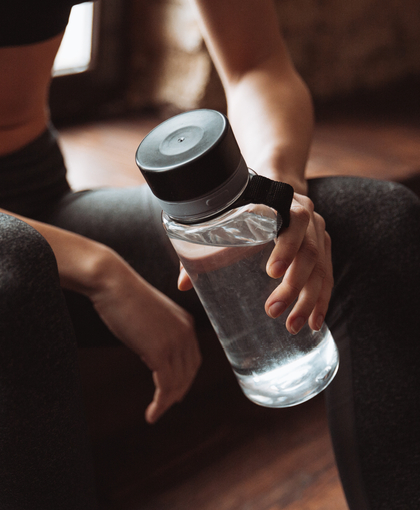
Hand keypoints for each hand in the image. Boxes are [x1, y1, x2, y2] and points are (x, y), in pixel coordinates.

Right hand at [90, 262, 200, 423]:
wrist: (111, 283)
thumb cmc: (122, 296)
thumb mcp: (148, 316)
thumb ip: (157, 332)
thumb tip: (152, 350)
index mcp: (185, 323)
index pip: (192, 359)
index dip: (185, 379)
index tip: (176, 392)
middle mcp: (186, 333)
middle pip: (189, 373)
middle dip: (178, 392)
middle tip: (165, 406)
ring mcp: (174, 343)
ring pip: (178, 383)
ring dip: (167, 403)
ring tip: (155, 414)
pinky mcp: (160, 352)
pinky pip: (165, 386)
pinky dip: (160, 404)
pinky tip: (151, 414)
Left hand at [177, 193, 332, 334]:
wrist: (274, 182)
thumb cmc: (243, 205)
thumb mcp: (223, 218)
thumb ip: (202, 248)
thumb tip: (183, 284)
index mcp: (283, 203)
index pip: (292, 223)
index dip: (285, 248)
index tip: (272, 272)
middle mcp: (307, 216)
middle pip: (309, 252)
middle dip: (293, 285)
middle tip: (272, 311)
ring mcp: (318, 232)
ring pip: (321, 267)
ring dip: (309, 300)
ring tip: (293, 326)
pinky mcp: (323, 247)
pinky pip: (327, 276)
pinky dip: (322, 300)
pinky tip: (316, 322)